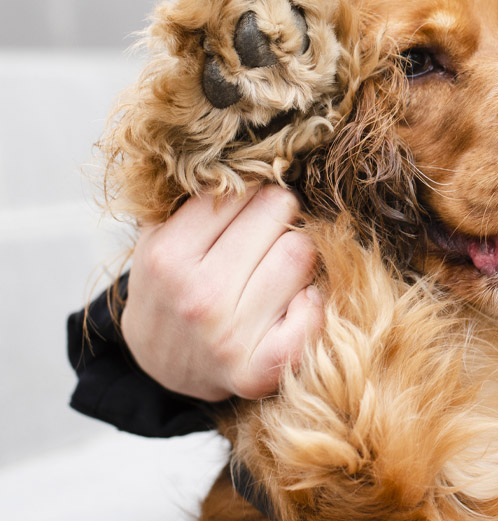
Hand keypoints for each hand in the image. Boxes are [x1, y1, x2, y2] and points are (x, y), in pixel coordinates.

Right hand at [121, 186, 322, 400]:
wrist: (159, 366)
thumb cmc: (170, 288)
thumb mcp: (160, 236)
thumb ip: (194, 195)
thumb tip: (248, 150)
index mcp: (167, 255)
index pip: (241, 189)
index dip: (253, 189)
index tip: (252, 200)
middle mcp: (198, 295)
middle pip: (279, 212)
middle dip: (279, 213)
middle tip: (269, 230)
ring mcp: (229, 337)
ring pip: (302, 253)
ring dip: (298, 253)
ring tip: (275, 265)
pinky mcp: (259, 371)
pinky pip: (314, 313)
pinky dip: (312, 301)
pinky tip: (292, 301)